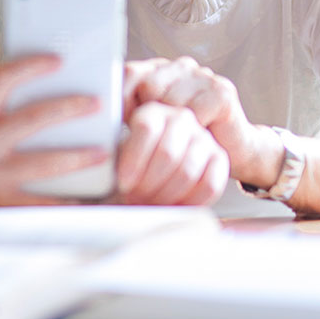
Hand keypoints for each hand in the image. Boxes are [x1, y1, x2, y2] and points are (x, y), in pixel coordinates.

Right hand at [0, 56, 111, 207]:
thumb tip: (44, 94)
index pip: (0, 81)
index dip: (30, 66)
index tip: (57, 60)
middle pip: (30, 119)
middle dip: (68, 109)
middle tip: (96, 103)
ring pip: (43, 164)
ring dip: (77, 157)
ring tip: (102, 151)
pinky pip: (41, 203)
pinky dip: (67, 200)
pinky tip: (87, 196)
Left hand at [113, 102, 227, 204]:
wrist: (160, 171)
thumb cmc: (133, 164)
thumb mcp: (117, 153)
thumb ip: (112, 154)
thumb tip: (100, 162)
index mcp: (152, 111)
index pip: (146, 128)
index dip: (134, 160)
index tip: (123, 184)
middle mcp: (180, 118)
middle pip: (167, 153)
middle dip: (148, 184)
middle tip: (135, 199)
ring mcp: (203, 137)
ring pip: (187, 171)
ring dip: (165, 196)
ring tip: (150, 204)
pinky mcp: (220, 158)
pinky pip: (209, 184)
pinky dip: (189, 202)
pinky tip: (173, 207)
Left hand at [123, 58, 263, 180]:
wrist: (233, 151)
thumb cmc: (185, 140)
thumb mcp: (151, 125)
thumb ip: (128, 113)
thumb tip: (98, 114)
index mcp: (159, 69)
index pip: (129, 73)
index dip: (121, 99)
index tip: (122, 123)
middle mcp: (181, 66)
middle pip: (149, 87)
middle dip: (149, 116)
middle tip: (157, 137)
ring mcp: (203, 76)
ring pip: (171, 101)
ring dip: (172, 127)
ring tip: (180, 138)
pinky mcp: (222, 92)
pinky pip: (194, 113)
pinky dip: (193, 131)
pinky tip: (199, 135)